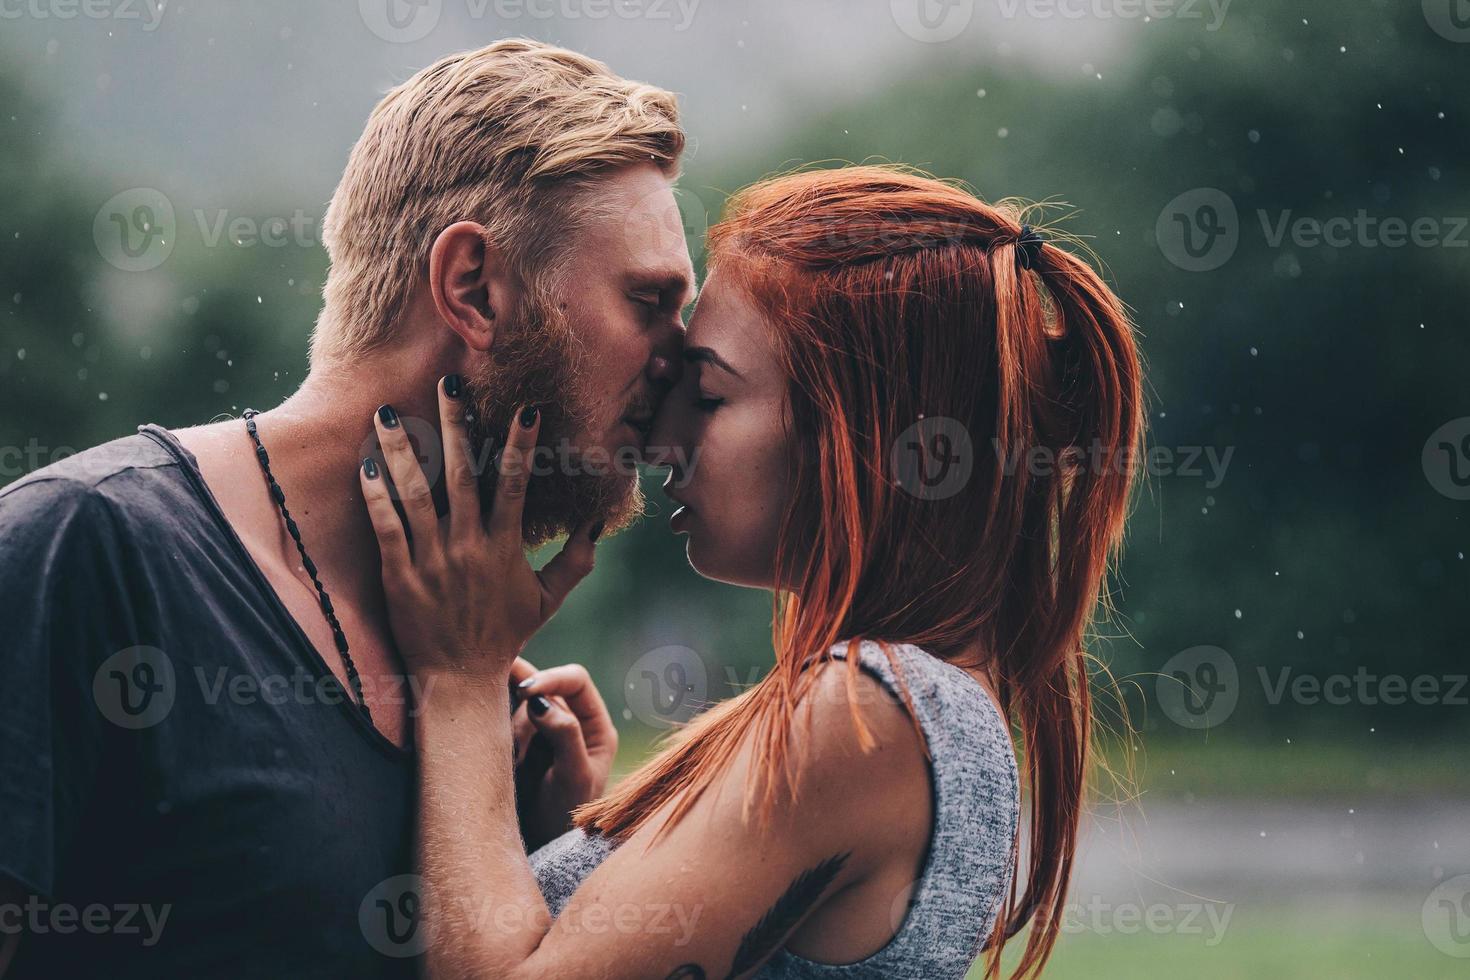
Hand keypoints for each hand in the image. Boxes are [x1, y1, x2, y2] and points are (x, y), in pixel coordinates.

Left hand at [360, 379, 600, 683]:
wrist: (459, 680)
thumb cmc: (504, 635)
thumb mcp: (548, 600)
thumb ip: (576, 560)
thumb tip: (596, 523)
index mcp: (505, 547)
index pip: (516, 485)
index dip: (521, 445)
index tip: (525, 408)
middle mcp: (469, 548)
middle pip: (463, 475)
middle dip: (455, 426)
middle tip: (448, 384)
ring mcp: (432, 561)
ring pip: (416, 494)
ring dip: (401, 451)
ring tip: (386, 412)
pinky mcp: (399, 577)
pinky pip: (386, 529)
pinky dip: (376, 497)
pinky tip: (366, 466)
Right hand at [509, 658, 618, 850]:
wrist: (539, 850)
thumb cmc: (566, 818)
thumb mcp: (574, 778)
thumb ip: (565, 736)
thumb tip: (541, 701)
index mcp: (594, 726)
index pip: (575, 681)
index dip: (551, 678)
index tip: (525, 690)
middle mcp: (568, 722)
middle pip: (542, 688)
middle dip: (523, 702)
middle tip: (504, 719)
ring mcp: (540, 732)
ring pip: (518, 705)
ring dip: (509, 722)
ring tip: (514, 760)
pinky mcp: (516, 744)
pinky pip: (501, 722)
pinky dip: (493, 728)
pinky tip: (497, 749)